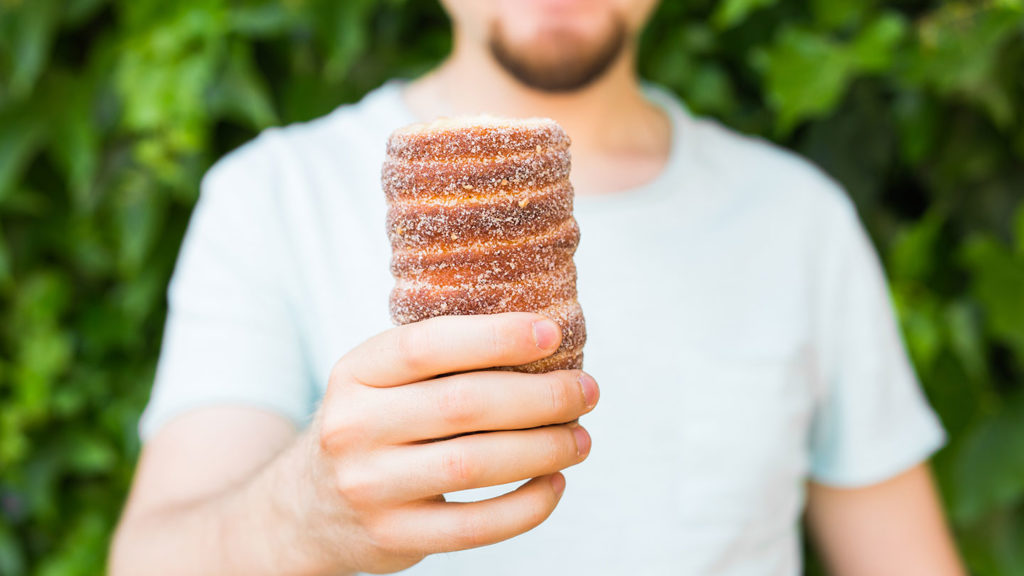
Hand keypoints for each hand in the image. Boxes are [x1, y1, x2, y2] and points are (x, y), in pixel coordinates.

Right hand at [303, 312, 598, 573]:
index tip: (552, 333)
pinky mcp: (392, 537)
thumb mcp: (379, 381)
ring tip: (581, 439)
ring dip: (544, 449)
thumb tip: (544, 340)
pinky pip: (476, 525)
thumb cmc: (372, 427)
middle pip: (464, 404)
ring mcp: (369, 486)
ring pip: (475, 463)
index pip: (428, 345)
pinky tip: (552, 484)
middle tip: (587, 391)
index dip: (496, 337)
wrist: (307, 508)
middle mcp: (354, 426)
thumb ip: (438, 361)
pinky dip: (527, 505)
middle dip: (542, 396)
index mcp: (355, 372)